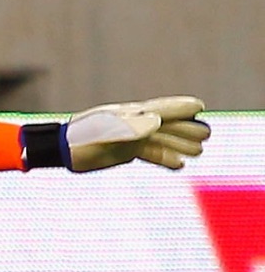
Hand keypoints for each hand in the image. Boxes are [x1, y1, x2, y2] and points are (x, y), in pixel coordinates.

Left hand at [65, 96, 208, 171]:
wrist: (63, 150)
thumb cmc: (83, 138)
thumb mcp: (107, 132)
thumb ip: (132, 127)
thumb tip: (158, 120)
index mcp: (130, 115)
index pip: (160, 109)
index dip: (180, 107)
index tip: (199, 106)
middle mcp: (134, 124)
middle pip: (166, 125)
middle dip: (186, 129)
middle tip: (207, 134)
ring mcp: (130, 138)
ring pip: (161, 141)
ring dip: (179, 145)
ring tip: (200, 152)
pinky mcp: (125, 152)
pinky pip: (150, 154)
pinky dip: (164, 159)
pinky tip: (179, 165)